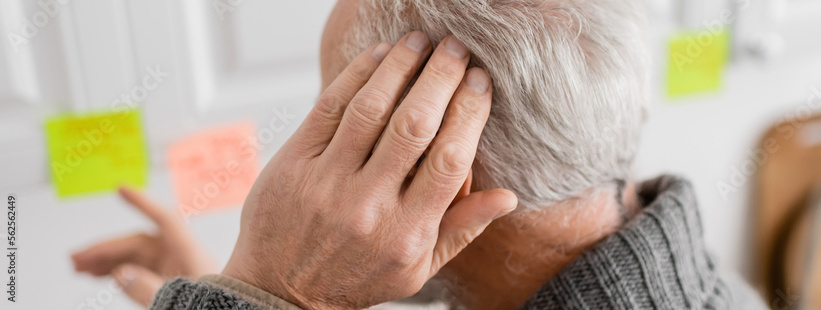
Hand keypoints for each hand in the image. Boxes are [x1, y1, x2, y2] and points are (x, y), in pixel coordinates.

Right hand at [71, 187, 216, 305]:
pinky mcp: (172, 284)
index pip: (165, 220)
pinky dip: (119, 273)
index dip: (142, 203)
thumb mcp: (177, 301)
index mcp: (191, 253)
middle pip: (140, 243)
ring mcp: (176, 271)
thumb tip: (121, 273)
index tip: (120, 188)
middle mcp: (183, 258)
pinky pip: (141, 272)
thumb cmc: (215, 306)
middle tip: (75, 259)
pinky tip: (98, 277)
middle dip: (106, 249)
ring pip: (136, 258)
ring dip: (107, 261)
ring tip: (78, 269)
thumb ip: (148, 289)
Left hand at [220, 32, 516, 308]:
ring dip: (400, 67)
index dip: (469, 113)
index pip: (450, 161)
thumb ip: (461, 230)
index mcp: (407, 233)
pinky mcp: (295, 163)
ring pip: (371, 109)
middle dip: (440, 78)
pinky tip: (378, 56)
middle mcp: (368, 206)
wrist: (279, 290)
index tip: (480, 82)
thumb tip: (508, 197)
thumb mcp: (417, 270)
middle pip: (414, 126)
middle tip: (457, 48)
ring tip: (420, 41)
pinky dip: (356, 76)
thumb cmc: (357, 278)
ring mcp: (328, 182)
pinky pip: (330, 109)